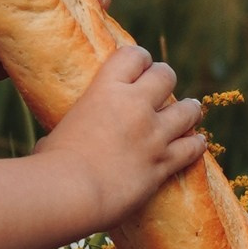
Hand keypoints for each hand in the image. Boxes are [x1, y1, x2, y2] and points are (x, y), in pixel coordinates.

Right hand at [36, 42, 203, 228]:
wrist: (71, 192)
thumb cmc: (51, 163)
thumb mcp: (58, 131)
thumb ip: (68, 132)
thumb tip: (50, 146)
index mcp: (105, 89)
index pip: (133, 55)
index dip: (139, 59)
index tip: (140, 65)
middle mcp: (135, 105)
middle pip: (165, 76)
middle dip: (165, 79)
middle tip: (163, 87)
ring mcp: (153, 134)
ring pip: (188, 111)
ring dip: (190, 110)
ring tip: (191, 110)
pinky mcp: (163, 163)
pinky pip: (191, 149)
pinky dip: (196, 144)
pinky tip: (197, 142)